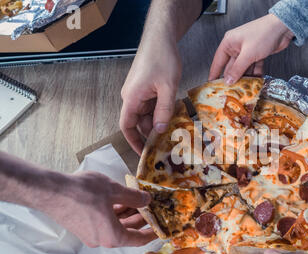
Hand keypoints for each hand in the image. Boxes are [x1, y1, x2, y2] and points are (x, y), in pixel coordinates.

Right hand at [40, 171, 155, 247]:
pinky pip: (105, 221)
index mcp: (112, 236)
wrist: (51, 191)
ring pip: (116, 225)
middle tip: (152, 207)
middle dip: (140, 219)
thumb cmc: (82, 192)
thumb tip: (147, 201)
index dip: (151, 232)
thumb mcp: (115, 191)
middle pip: (127, 231)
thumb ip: (134, 197)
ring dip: (128, 213)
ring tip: (138, 199)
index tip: (161, 228)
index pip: (138, 238)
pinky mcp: (82, 226)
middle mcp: (102, 239)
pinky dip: (115, 212)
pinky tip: (121, 199)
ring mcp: (91, 234)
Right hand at [120, 38, 181, 153]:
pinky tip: (173, 116)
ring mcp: (138, 92)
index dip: (133, 141)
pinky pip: (151, 106)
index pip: (127, 126)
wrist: (160, 38)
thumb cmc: (162, 58)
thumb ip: (164, 110)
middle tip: (167, 145)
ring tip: (173, 132)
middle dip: (151, 133)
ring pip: (147, 115)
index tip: (143, 153)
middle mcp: (132, 97)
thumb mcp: (168, 87)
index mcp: (132, 98)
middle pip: (139, 122)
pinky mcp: (145, 88)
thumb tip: (159, 130)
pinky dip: (160, 112)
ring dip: (158, 122)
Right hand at [209, 14, 293, 83]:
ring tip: (245, 88)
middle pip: (231, 67)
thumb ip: (237, 69)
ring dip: (245, 77)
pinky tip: (256, 80)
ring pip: (243, 68)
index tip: (212, 84)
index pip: (218, 61)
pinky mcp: (256, 54)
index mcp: (229, 43)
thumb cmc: (264, 33)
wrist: (282, 28)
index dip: (215, 73)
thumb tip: (228, 80)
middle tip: (232, 90)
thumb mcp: (248, 54)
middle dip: (233, 78)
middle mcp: (236, 46)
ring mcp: (247, 50)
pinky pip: (253, 67)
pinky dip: (255, 73)